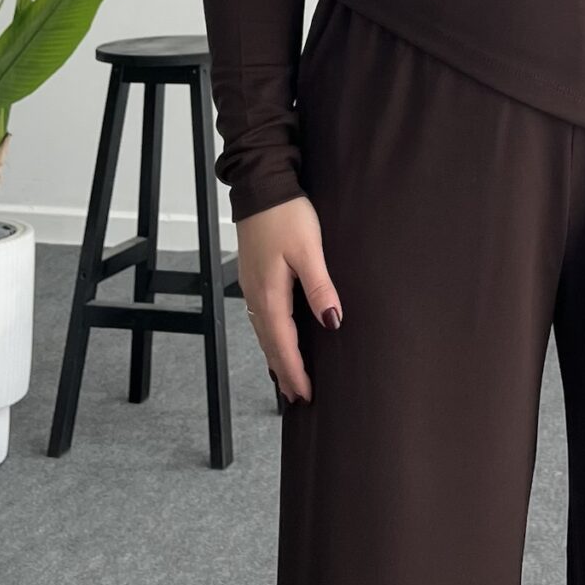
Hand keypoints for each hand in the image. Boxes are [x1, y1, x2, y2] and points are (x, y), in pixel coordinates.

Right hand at [237, 195, 340, 404]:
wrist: (261, 186)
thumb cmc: (286, 215)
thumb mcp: (309, 250)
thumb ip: (320, 287)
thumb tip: (332, 323)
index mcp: (270, 294)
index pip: (283, 344)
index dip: (294, 371)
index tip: (305, 394)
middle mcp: (256, 296)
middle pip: (270, 344)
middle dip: (283, 371)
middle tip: (296, 397)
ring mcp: (252, 286)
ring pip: (264, 332)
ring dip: (276, 356)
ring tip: (287, 377)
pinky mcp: (253, 276)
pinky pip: (261, 317)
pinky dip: (270, 336)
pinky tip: (277, 338)